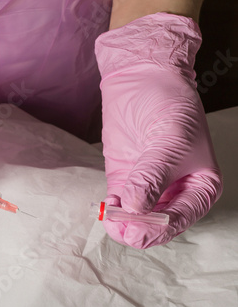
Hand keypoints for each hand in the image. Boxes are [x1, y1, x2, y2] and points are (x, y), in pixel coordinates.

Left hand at [95, 13, 222, 248]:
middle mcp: (175, 190)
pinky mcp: (124, 177)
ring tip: (112, 218)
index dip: (160, 228)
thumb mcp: (170, 140)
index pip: (182, 218)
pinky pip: (119, 202)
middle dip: (140, 228)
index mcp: (201, 185)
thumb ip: (153, 175)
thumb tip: (135, 207)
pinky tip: (107, 207)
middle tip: (122, 228)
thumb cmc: (169, 104)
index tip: (137, 229)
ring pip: (136, 217)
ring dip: (123, 222)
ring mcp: (147, 185)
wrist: (142, 78)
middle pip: (157, 223)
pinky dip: (113, 209)